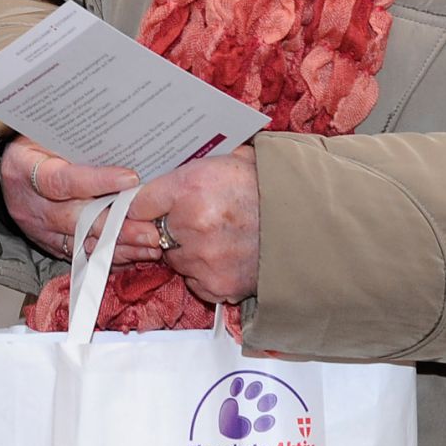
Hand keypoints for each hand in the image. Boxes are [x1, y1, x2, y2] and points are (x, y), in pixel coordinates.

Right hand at [0, 138, 160, 264]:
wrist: (5, 173)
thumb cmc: (31, 146)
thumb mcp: (44, 132)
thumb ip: (74, 138)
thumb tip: (116, 135)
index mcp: (25, 169)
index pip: (62, 180)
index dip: (97, 181)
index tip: (130, 178)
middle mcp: (31, 204)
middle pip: (76, 220)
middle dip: (116, 227)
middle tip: (150, 230)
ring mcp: (39, 229)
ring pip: (81, 243)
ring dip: (118, 246)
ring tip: (150, 245)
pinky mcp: (49, 245)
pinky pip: (81, 255)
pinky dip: (108, 256)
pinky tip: (135, 254)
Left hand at [128, 149, 260, 304]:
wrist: (306, 222)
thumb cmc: (266, 186)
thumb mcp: (224, 161)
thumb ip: (186, 171)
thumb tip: (152, 177)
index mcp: (190, 186)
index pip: (140, 203)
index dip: (143, 206)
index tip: (144, 209)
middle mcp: (192, 224)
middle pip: (155, 234)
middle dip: (170, 228)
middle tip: (195, 220)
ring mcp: (203, 258)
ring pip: (175, 259)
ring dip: (188, 252)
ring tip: (218, 237)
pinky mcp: (217, 285)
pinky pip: (195, 281)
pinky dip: (205, 273)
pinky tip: (227, 256)